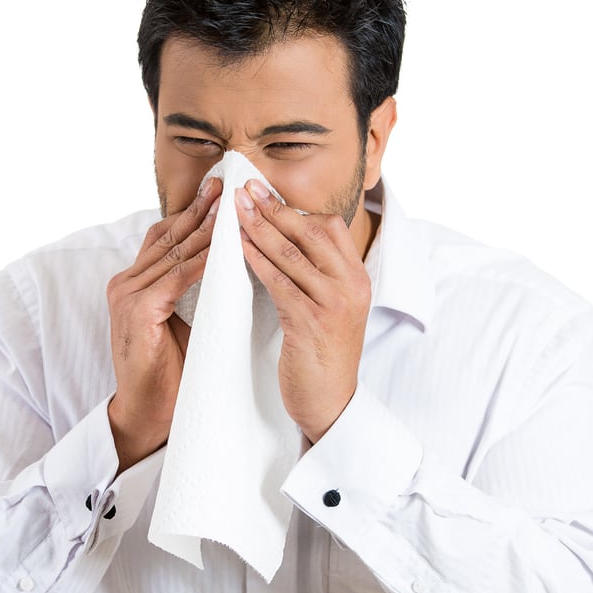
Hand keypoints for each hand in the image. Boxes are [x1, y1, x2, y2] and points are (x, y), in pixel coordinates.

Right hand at [106, 178, 222, 471]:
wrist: (148, 413)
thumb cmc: (171, 369)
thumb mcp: (183, 318)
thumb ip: (192, 288)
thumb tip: (226, 260)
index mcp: (134, 281)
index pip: (165, 236)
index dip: (192, 212)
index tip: (220, 190)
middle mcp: (125, 282)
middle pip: (169, 237)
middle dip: (201, 211)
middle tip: (229, 185)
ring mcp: (127, 296)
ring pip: (174, 254)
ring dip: (205, 231)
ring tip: (232, 209)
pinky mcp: (137, 313)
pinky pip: (175, 279)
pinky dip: (201, 264)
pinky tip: (223, 252)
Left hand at [235, 179, 370, 442]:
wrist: (330, 404)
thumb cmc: (322, 356)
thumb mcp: (329, 308)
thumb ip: (316, 275)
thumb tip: (282, 239)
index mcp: (358, 278)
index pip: (330, 226)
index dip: (295, 208)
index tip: (264, 192)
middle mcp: (352, 285)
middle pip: (310, 232)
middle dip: (273, 208)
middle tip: (244, 188)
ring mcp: (334, 303)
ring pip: (292, 253)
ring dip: (259, 227)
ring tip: (234, 210)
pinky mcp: (311, 323)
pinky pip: (279, 282)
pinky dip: (257, 260)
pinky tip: (238, 248)